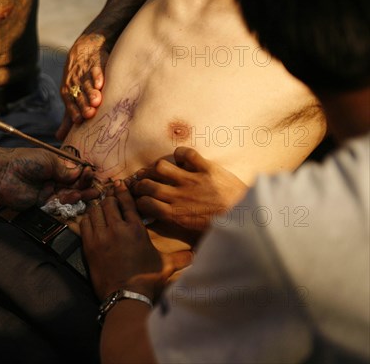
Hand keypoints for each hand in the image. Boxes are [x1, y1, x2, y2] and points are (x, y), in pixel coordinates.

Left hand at [0, 147, 98, 211]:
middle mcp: (53, 179)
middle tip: (96, 189)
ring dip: (79, 194)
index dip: (84, 174)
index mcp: (55, 166)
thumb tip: (80, 173)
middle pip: (74, 185)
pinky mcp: (42, 204)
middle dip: (85, 187)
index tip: (91, 173)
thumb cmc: (25, 161)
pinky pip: (59, 205)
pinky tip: (75, 198)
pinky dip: (68, 202)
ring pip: (69, 196)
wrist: (3, 173)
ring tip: (86, 193)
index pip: (74, 172)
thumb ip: (65, 170)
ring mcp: (48, 192)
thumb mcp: (49, 161)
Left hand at [56, 34, 108, 139]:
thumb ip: (67, 119)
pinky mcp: (95, 63)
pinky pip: (96, 70)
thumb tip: (59, 138)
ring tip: (96, 101)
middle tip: (89, 113)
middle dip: (84, 105)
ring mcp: (85, 73)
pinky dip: (98, 76)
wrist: (85, 50)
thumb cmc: (78, 80)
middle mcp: (75, 84)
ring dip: (91, 92)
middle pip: (79, 96)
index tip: (78, 121)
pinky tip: (101, 83)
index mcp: (68, 93)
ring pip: (87, 84)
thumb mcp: (71, 98)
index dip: (74, 111)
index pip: (70, 104)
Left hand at [81, 180, 192, 300]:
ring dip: (97, 207)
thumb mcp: (166, 265)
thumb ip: (181, 257)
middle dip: (109, 198)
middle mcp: (117, 228)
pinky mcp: (89, 246)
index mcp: (136, 229)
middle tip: (108, 195)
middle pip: (109, 203)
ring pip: (95, 211)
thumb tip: (197, 254)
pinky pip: (85, 224)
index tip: (119, 183)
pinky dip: (87, 218)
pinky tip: (90, 218)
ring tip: (99, 205)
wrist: (126, 296)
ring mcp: (101, 236)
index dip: (122, 190)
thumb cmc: (147, 280)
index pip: (127, 202)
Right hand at [128, 147, 247, 230]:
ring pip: (162, 167)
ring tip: (159, 170)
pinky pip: (187, 154)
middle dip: (141, 183)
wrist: (249, 218)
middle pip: (148, 184)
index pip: (146, 204)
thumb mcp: (196, 235)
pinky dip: (181, 153)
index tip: (140, 199)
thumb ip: (179, 227)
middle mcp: (180, 196)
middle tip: (143, 182)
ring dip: (157, 167)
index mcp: (176, 214)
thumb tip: (165, 227)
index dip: (139, 200)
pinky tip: (181, 158)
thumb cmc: (223, 229)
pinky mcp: (207, 169)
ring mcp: (193, 181)